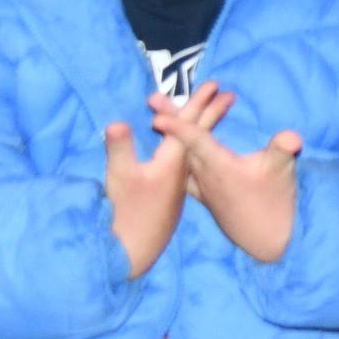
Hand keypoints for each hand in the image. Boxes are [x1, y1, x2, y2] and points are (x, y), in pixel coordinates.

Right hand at [103, 94, 213, 277]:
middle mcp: (182, 172)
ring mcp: (177, 187)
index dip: (201, 104)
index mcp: (174, 162)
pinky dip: (186, 152)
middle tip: (222, 91)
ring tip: (201, 116)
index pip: (192, 126)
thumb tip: (115, 122)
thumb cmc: (125, 213)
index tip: (216, 85)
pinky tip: (184, 156)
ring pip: (192, 151)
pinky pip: (185, 166)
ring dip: (195, 131)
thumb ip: (119, 148)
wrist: (132, 253)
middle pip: (198, 136)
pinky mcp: (170, 198)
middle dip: (206, 112)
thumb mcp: (119, 177)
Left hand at [159, 88, 301, 263]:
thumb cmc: (274, 203)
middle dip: (169, 119)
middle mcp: (206, 176)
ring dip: (170, 136)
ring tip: (158, 119)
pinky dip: (178, 156)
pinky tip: (174, 153)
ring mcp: (204, 188)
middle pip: (181, 143)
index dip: (178, 125)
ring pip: (181, 156)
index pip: (195, 141)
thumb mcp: (282, 171)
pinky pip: (185, 172)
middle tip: (152, 99)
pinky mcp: (207, 196)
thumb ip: (283, 150)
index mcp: (220, 166)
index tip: (158, 113)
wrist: (269, 241)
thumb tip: (292, 137)